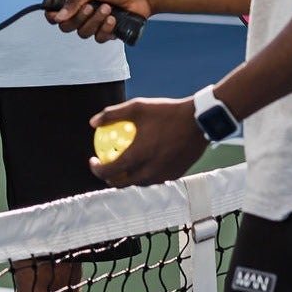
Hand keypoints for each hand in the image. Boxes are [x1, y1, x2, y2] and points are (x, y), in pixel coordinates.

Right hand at [47, 0, 151, 40]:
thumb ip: (74, 0)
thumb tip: (58, 18)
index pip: (55, 13)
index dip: (53, 16)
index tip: (57, 16)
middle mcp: (83, 12)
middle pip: (67, 26)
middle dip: (79, 18)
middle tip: (92, 7)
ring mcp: (95, 23)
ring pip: (83, 33)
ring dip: (95, 22)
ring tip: (109, 9)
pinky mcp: (108, 32)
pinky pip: (99, 38)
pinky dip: (105, 30)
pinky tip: (114, 20)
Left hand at [89, 97, 205, 186]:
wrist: (198, 121)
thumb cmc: (166, 112)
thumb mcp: (136, 107)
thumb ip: (112, 115)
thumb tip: (92, 122)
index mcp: (136, 158)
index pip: (109, 172)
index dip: (96, 169)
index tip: (94, 159)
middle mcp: (149, 172)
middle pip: (122, 183)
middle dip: (109, 178)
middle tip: (106, 165)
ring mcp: (163, 176)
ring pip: (139, 182)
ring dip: (127, 177)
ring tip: (123, 164)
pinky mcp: (175, 175)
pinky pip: (155, 178)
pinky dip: (145, 173)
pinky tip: (143, 161)